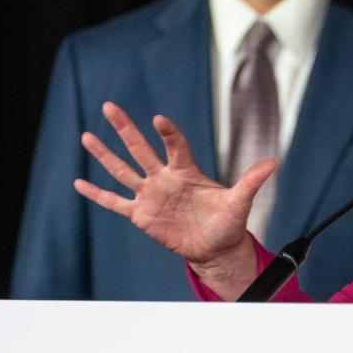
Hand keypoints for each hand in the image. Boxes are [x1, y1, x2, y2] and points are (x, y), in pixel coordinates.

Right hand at [74, 101, 276, 270]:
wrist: (215, 247)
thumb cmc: (228, 221)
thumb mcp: (240, 201)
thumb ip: (251, 181)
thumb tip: (273, 163)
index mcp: (187, 171)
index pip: (175, 146)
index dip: (168, 133)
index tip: (159, 119)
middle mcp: (164, 178)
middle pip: (141, 148)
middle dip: (125, 128)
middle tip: (109, 106)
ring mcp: (150, 194)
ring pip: (122, 170)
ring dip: (105, 154)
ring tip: (86, 135)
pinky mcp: (141, 215)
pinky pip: (115, 202)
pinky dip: (97, 194)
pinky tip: (79, 182)